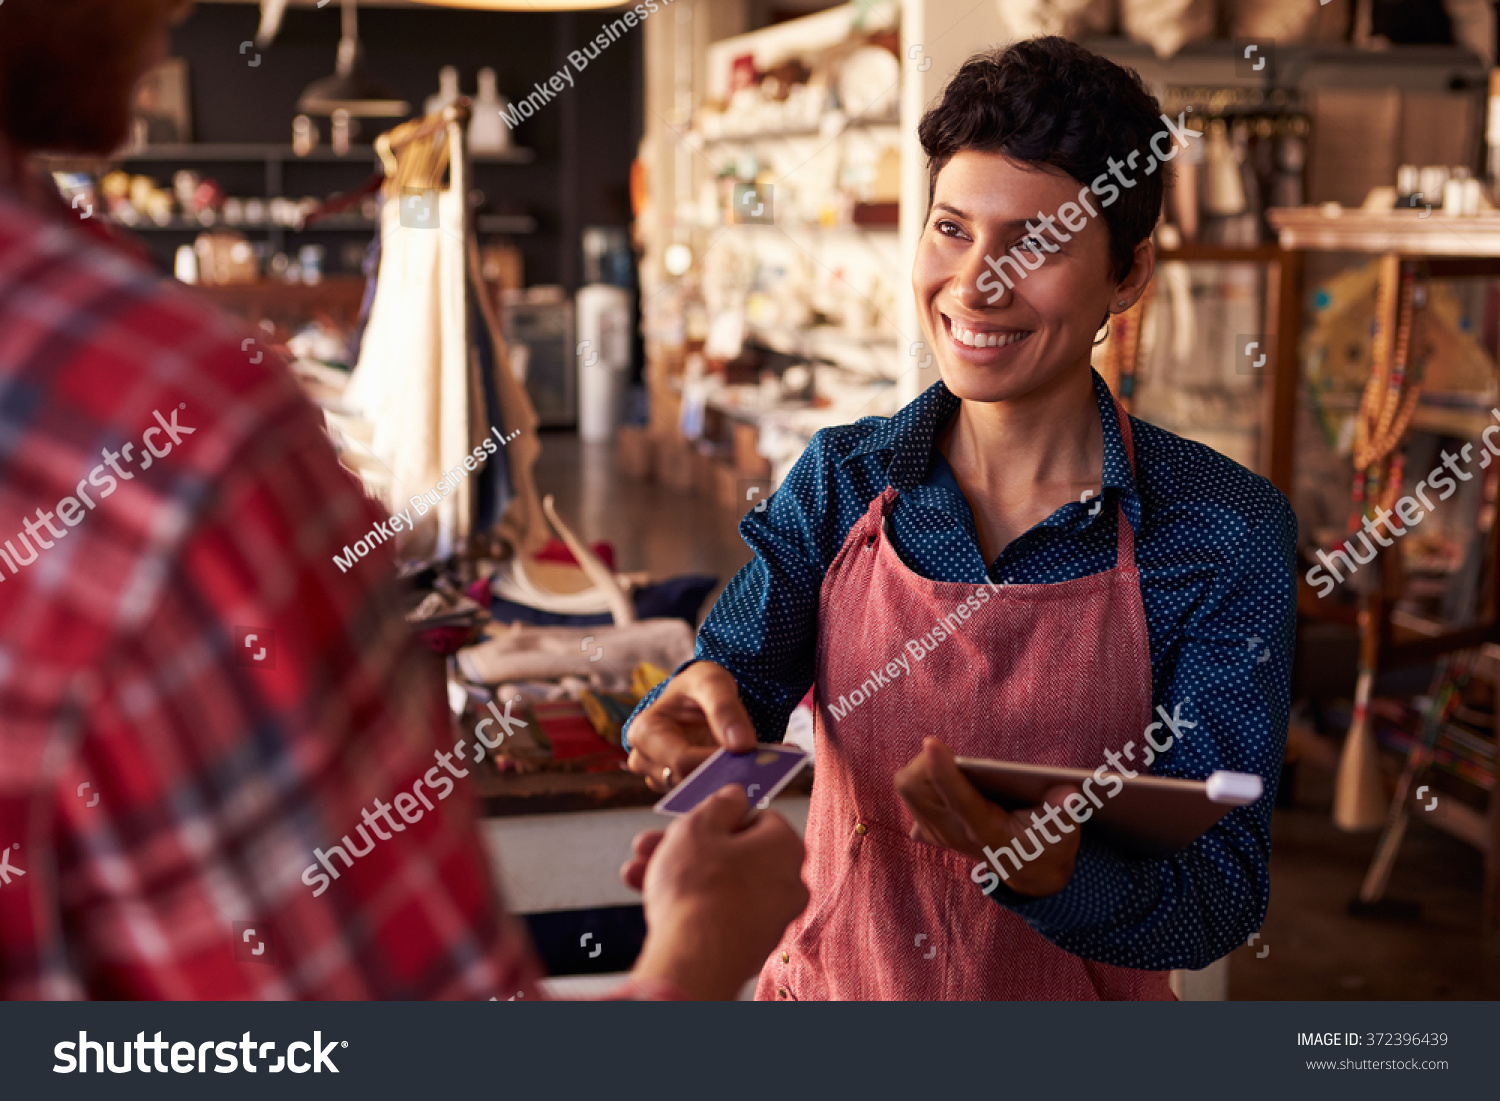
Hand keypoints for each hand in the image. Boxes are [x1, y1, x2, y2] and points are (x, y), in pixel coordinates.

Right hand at [625, 786, 808, 1000]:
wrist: (695, 959)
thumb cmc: (699, 885)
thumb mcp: (699, 826)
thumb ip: (719, 804)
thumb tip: (735, 795)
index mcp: (785, 845)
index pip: (758, 817)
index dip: (720, 816)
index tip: (692, 820)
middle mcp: (788, 882)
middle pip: (734, 854)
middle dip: (687, 848)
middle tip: (651, 844)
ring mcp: (772, 918)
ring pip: (722, 884)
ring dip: (680, 874)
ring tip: (634, 871)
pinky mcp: (752, 946)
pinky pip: (722, 914)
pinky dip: (693, 904)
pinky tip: (653, 902)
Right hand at [626, 662, 757, 792]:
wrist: (698, 694)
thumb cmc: (699, 684)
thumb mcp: (713, 683)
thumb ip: (725, 709)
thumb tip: (741, 745)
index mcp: (645, 731)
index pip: (682, 761)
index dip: (716, 763)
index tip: (747, 758)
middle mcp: (643, 759)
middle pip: (685, 781)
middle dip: (720, 776)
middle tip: (754, 769)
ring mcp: (656, 776)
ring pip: (692, 794)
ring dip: (721, 785)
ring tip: (750, 771)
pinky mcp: (673, 786)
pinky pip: (698, 797)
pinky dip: (720, 788)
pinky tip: (741, 776)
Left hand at [893, 737, 1081, 897]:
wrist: (1031, 871)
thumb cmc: (1048, 843)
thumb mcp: (1065, 830)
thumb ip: (1064, 811)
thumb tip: (1070, 795)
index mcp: (987, 834)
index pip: (959, 801)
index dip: (945, 771)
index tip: (932, 741)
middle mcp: (954, 834)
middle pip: (916, 788)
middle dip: (928, 763)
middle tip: (955, 757)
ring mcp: (938, 834)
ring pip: (908, 788)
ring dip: (924, 768)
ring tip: (954, 766)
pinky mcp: (930, 829)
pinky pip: (911, 795)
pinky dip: (923, 781)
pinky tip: (947, 783)